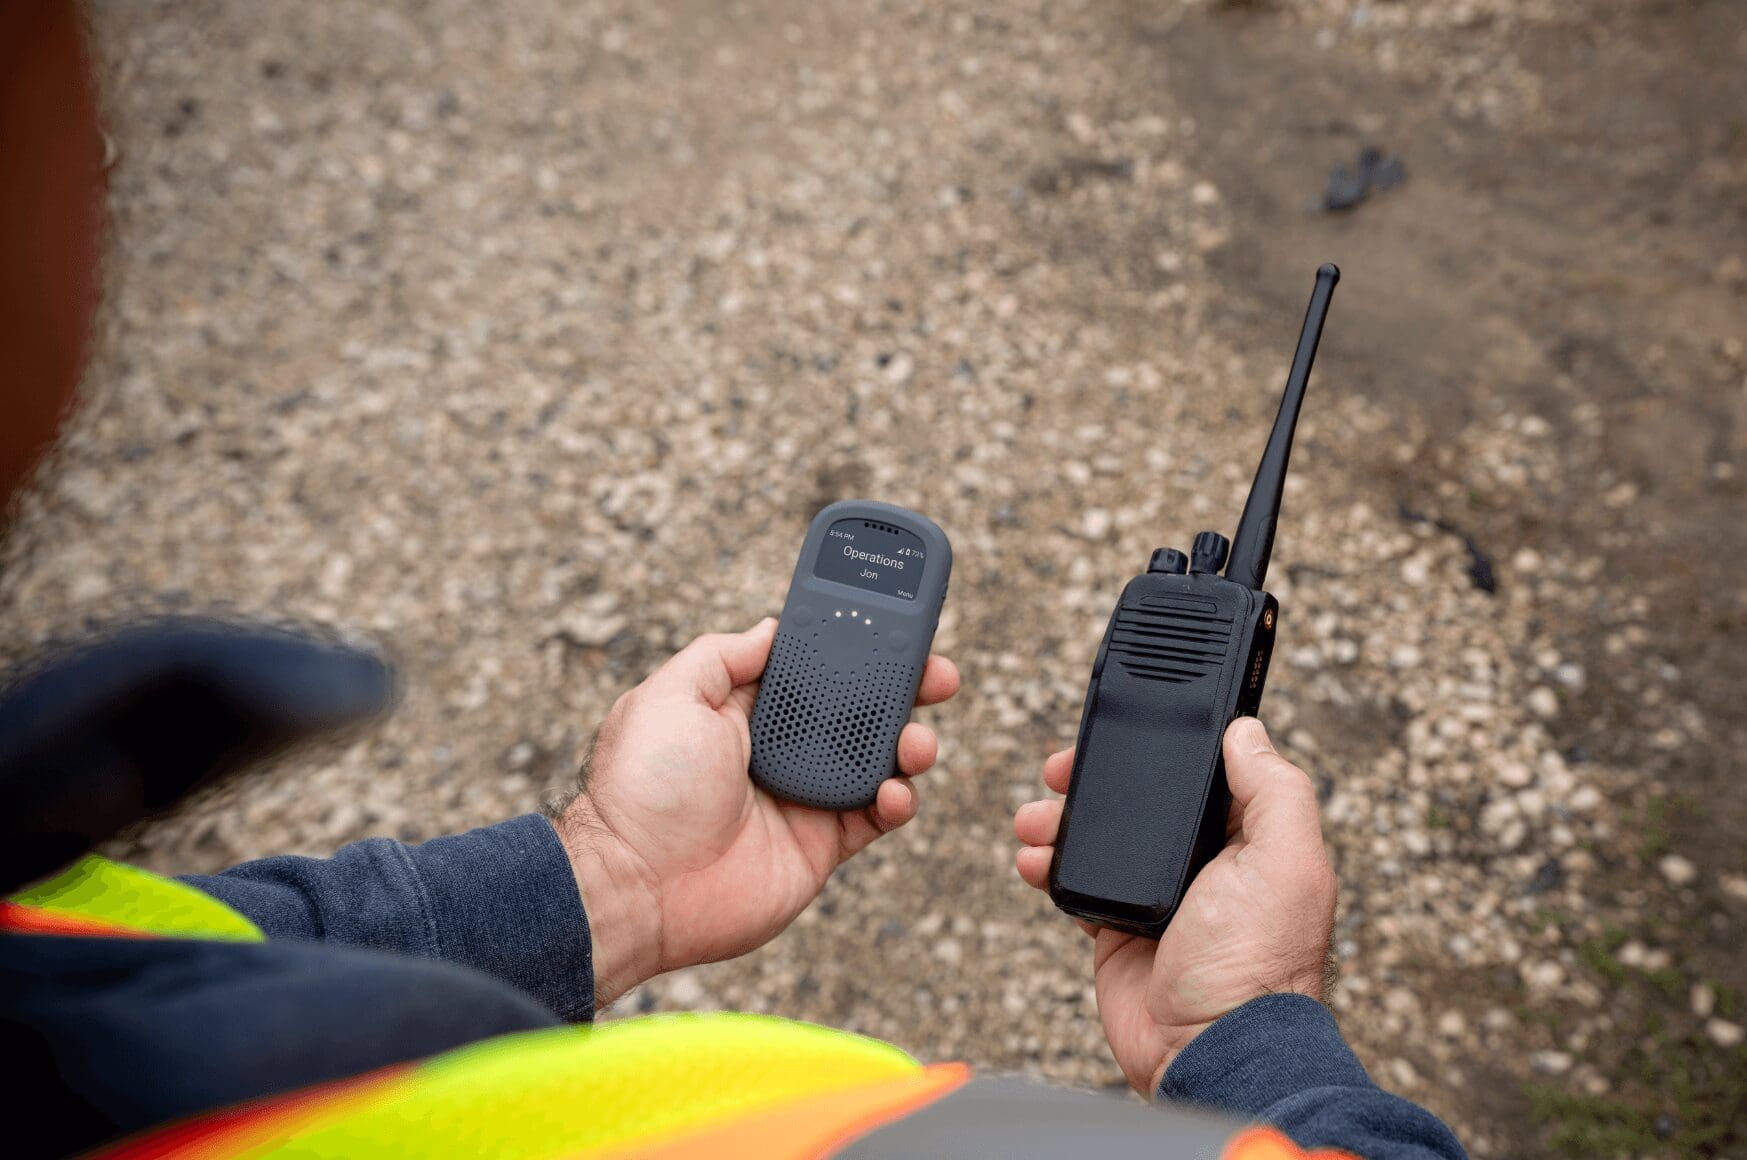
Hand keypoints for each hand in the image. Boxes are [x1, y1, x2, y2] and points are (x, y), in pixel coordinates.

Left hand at [554, 618, 958, 1006]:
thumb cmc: (643, 790)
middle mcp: (780, 747)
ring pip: (879, 759)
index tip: (894, 623)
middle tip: (939, 674)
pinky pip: (877, 817)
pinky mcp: (821, 845)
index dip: (854, 644)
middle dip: (905, 687)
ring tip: (917, 742)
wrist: (638, 887)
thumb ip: (724, 655)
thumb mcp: (671, 695)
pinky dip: (898, 800)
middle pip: (859, 708)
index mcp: (745, 707)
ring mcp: (804, 797)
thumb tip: (772, 628)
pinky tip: (893, 791)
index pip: (813, 665)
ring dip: (911, 742)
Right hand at [1013, 717, 1336, 1093]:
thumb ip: (1274, 789)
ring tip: (1036, 819)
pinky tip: (1035, 860)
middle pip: (1142, 800)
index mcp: (1249, 840)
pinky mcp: (1116, 929)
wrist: (1207, 1049)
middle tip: (1061, 767)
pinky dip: (1048, 866)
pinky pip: (1074, 883)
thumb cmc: (1257, 965)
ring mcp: (1156, 896)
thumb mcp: (1285, 861)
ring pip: (1100, 836)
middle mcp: (1203, 863)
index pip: (1203, 773)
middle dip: (1097, 779)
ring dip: (1061, 819)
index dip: (1165, 745)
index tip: (1125, 724)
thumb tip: (1249, 729)